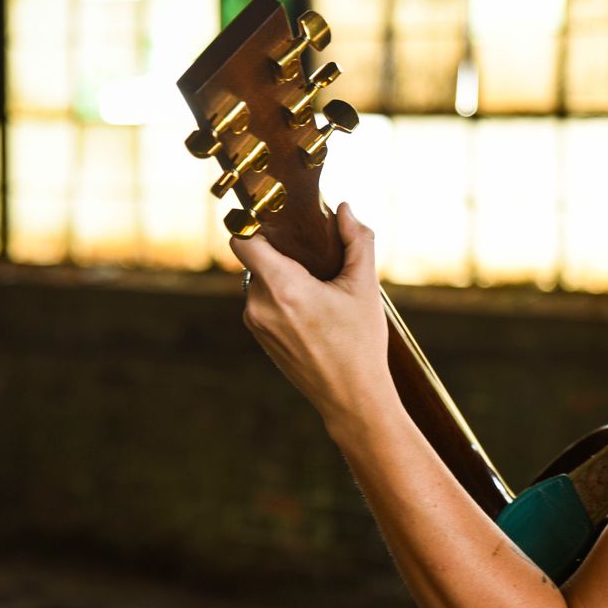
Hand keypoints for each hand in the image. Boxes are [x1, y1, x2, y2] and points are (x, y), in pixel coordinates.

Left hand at [230, 202, 396, 432]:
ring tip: (318, 288)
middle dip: (282, 253)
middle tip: (314, 257)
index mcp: (283, 287)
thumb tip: (344, 209)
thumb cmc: (361, 343)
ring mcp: (256, 324)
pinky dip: (282, 298)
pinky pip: (263, 303)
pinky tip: (312, 311)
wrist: (352, 398)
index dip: (253, 224)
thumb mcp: (365, 287)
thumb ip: (357, 240)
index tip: (274, 220)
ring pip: (261, 281)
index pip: (242, 240)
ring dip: (282, 277)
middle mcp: (260, 305)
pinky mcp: (260, 338)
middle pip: (257, 258)